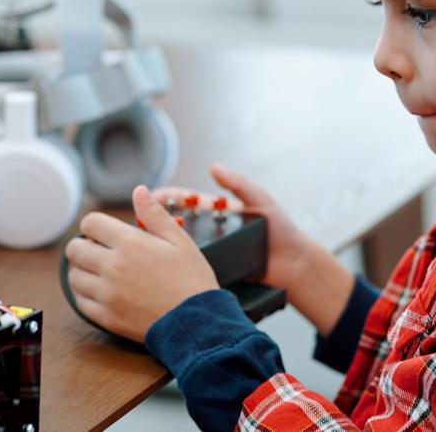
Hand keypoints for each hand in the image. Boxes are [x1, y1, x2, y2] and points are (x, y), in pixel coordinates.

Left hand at [64, 185, 218, 342]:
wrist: (197, 321)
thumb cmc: (191, 277)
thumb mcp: (179, 239)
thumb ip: (154, 213)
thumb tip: (138, 190)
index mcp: (130, 243)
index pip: (90, 223)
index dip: (95, 224)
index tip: (104, 231)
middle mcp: (112, 267)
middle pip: (75, 249)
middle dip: (84, 244)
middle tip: (100, 249)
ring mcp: (107, 294)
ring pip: (73, 276)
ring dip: (82, 269)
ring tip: (100, 270)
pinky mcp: (106, 317)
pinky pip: (80, 301)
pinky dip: (85, 293)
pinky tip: (101, 290)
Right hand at [153, 163, 315, 302]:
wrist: (296, 266)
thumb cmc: (281, 231)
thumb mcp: (260, 201)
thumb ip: (238, 184)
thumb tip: (213, 166)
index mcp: (220, 211)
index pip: (187, 201)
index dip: (167, 198)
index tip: (148, 196)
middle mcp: (212, 230)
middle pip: (177, 222)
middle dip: (156, 219)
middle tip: (139, 221)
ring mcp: (213, 250)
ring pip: (181, 245)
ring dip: (163, 242)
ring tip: (145, 241)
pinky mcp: (216, 269)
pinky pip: (193, 265)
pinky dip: (177, 262)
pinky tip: (163, 264)